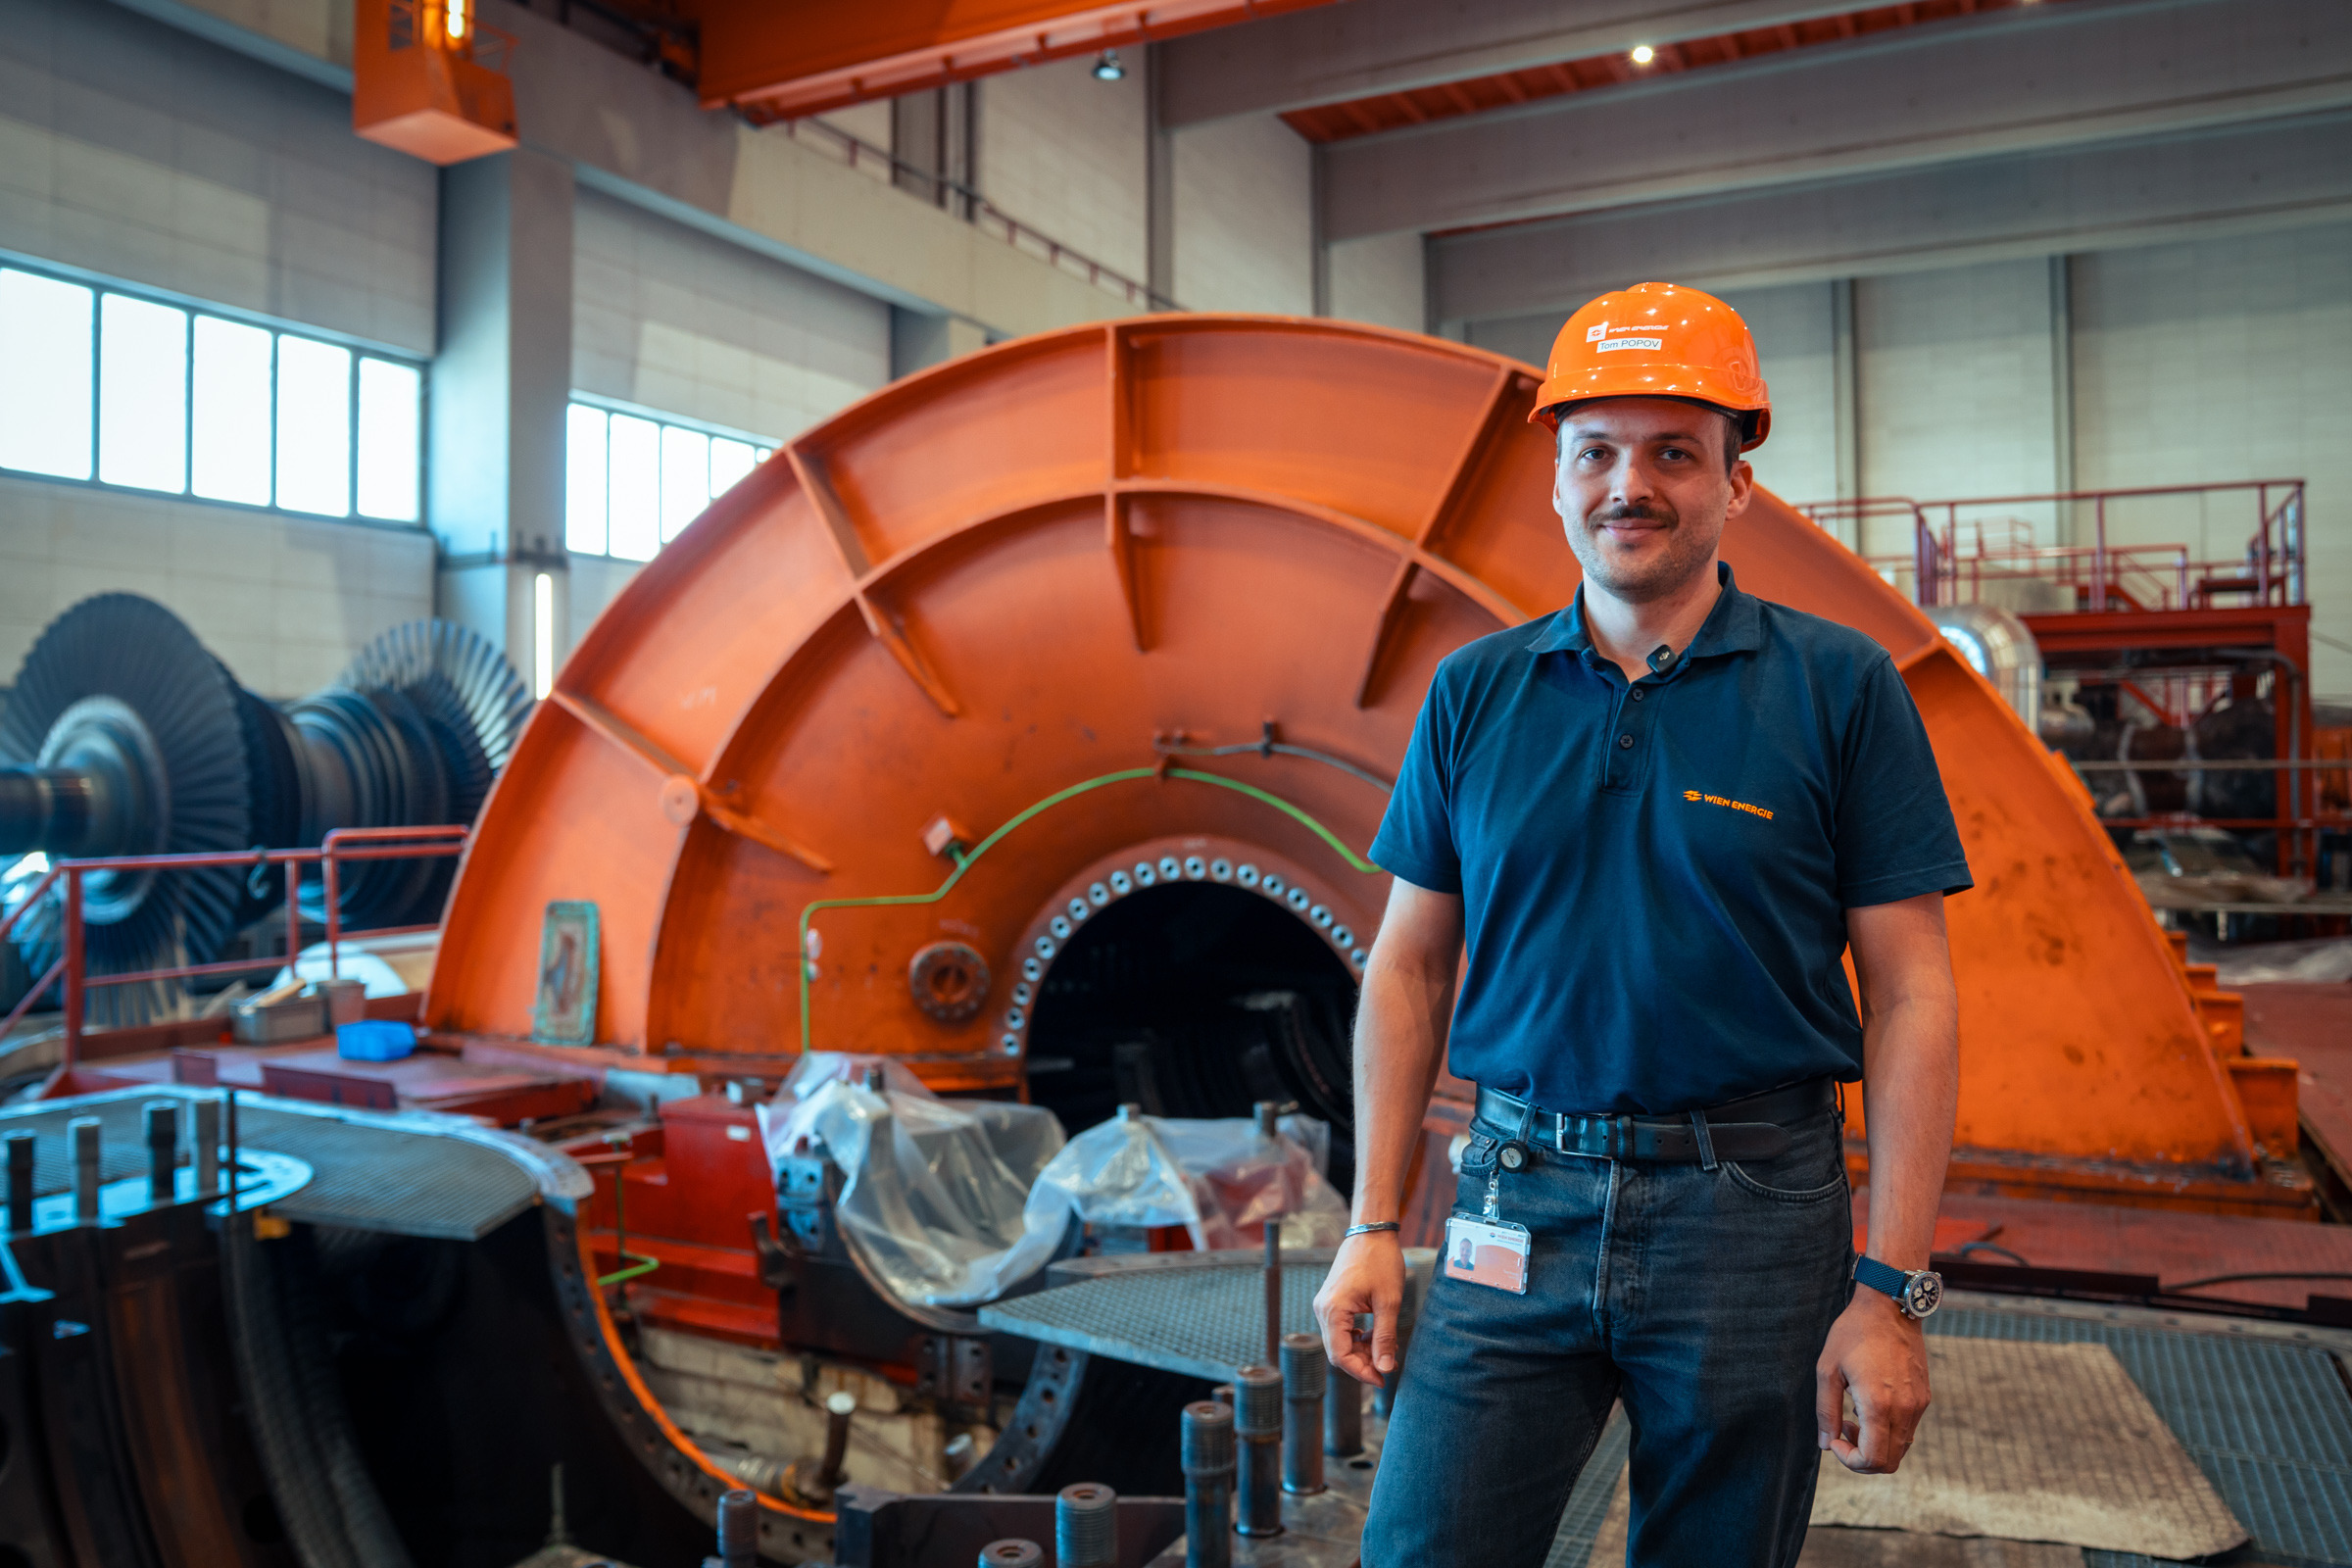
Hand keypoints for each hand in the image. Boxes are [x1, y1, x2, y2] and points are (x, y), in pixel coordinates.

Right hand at [1314, 1231, 1404, 1386]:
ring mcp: (1324, 1305)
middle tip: (1388, 1367)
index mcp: (1333, 1310)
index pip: (1340, 1355)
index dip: (1361, 1372)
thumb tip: (1385, 1369)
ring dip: (1361, 1352)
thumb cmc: (1381, 1262)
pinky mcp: (1331, 1302)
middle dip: (1362, 1364)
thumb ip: (1385, 1338)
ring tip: (1386, 1351)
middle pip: (1337, 1351)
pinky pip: (1340, 1329)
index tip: (1383, 1379)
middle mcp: (1322, 1309)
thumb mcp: (1389, 1302)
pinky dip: (1357, 1338)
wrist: (1371, 1232)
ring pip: (1339, 1342)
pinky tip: (1375, 1336)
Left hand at [1815, 1288, 1928, 1472]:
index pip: (1873, 1460)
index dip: (1850, 1460)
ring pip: (1900, 1449)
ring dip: (1875, 1445)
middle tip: (1841, 1432)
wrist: (1889, 1307)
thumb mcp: (1828, 1370)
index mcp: (1879, 1405)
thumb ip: (1826, 1411)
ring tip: (1852, 1417)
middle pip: (1889, 1462)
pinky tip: (1869, 1406)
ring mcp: (1918, 1405)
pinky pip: (1908, 1430)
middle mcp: (1905, 1410)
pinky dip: (1888, 1432)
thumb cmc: (1853, 1333)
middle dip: (1862, 1458)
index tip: (1834, 1441)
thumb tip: (1825, 1444)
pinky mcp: (1924, 1397)